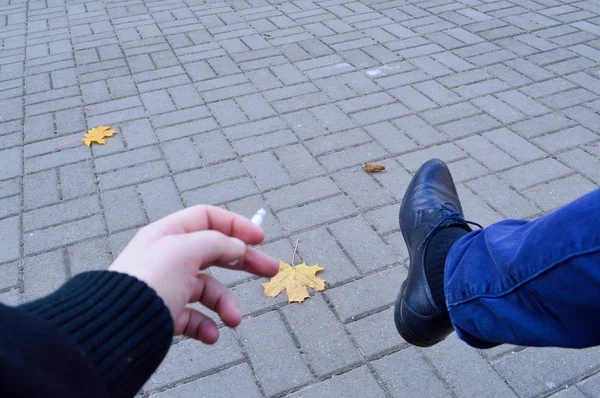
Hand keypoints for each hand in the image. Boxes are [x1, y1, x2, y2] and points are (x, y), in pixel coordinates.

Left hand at [109, 205, 278, 343]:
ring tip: (233, 320)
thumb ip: (218, 243)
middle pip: (214, 252)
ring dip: (225, 304)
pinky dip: (206, 326)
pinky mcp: (165, 314)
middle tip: (271, 270)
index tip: (260, 239)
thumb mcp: (186, 250)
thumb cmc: (148, 280)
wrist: (116, 326)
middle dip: (243, 262)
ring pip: (207, 289)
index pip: (208, 218)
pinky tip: (212, 335)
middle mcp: (167, 257)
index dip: (236, 225)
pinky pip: (193, 317)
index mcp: (168, 233)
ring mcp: (167, 286)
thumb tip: (238, 247)